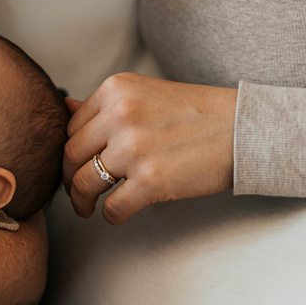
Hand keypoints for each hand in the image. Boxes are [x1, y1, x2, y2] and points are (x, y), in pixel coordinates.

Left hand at [63, 73, 236, 223]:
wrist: (241, 129)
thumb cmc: (195, 113)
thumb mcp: (144, 93)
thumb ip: (104, 105)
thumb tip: (64, 107)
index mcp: (115, 89)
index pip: (72, 127)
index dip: (73, 151)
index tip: (77, 165)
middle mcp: (119, 115)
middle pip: (71, 156)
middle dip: (70, 179)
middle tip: (77, 192)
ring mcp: (133, 149)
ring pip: (85, 184)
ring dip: (82, 201)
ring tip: (88, 208)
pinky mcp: (150, 181)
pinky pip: (112, 207)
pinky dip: (111, 216)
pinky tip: (118, 214)